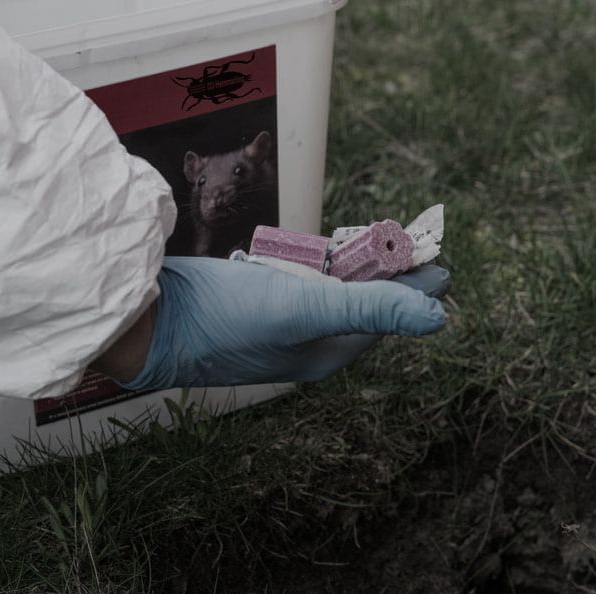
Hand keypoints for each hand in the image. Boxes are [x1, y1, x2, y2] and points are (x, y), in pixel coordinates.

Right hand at [95, 256, 448, 390]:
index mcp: (326, 353)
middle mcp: (308, 344)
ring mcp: (282, 325)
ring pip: (331, 292)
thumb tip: (439, 317)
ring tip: (377, 238)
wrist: (155, 321)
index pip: (383, 318)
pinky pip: (302, 284)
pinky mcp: (258, 305)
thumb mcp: (304, 309)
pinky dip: (318, 265)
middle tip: (411, 239)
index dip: (413, 289)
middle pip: (360, 304)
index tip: (440, 258)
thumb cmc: (226, 318)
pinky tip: (324, 249)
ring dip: (353, 266)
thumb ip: (369, 309)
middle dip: (387, 273)